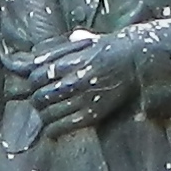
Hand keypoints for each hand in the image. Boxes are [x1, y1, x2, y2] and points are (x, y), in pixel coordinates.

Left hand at [26, 32, 145, 132]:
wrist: (137, 61)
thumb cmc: (113, 49)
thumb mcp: (88, 41)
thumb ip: (66, 47)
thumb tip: (44, 50)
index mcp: (69, 61)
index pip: (35, 76)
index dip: (33, 83)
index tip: (36, 85)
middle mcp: (74, 79)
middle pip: (39, 97)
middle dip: (37, 100)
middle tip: (41, 102)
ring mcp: (83, 97)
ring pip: (48, 113)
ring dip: (44, 116)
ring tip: (47, 115)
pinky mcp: (92, 113)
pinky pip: (63, 125)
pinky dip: (53, 129)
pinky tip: (52, 129)